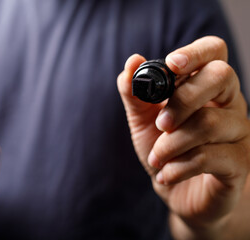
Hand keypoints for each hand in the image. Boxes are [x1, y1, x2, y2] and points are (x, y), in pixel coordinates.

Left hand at [117, 36, 249, 235]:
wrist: (177, 191)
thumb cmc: (164, 149)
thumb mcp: (142, 119)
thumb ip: (135, 93)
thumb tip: (132, 62)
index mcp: (205, 86)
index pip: (214, 52)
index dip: (195, 52)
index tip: (171, 64)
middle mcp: (228, 102)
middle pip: (220, 76)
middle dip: (182, 99)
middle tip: (161, 123)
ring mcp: (238, 131)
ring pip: (210, 122)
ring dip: (171, 144)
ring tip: (156, 159)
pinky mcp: (239, 162)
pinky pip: (209, 157)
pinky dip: (178, 167)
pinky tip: (165, 174)